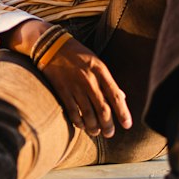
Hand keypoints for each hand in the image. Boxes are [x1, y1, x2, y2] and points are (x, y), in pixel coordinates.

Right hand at [3, 20, 131, 137]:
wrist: (51, 45)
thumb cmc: (77, 54)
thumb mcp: (96, 62)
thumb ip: (108, 81)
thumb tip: (122, 97)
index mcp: (100, 70)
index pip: (115, 95)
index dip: (123, 112)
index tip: (127, 125)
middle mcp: (89, 79)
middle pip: (103, 109)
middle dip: (108, 125)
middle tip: (110, 133)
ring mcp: (75, 86)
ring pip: (88, 114)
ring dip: (94, 127)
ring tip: (96, 132)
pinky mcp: (62, 91)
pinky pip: (73, 112)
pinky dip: (79, 122)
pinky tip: (82, 126)